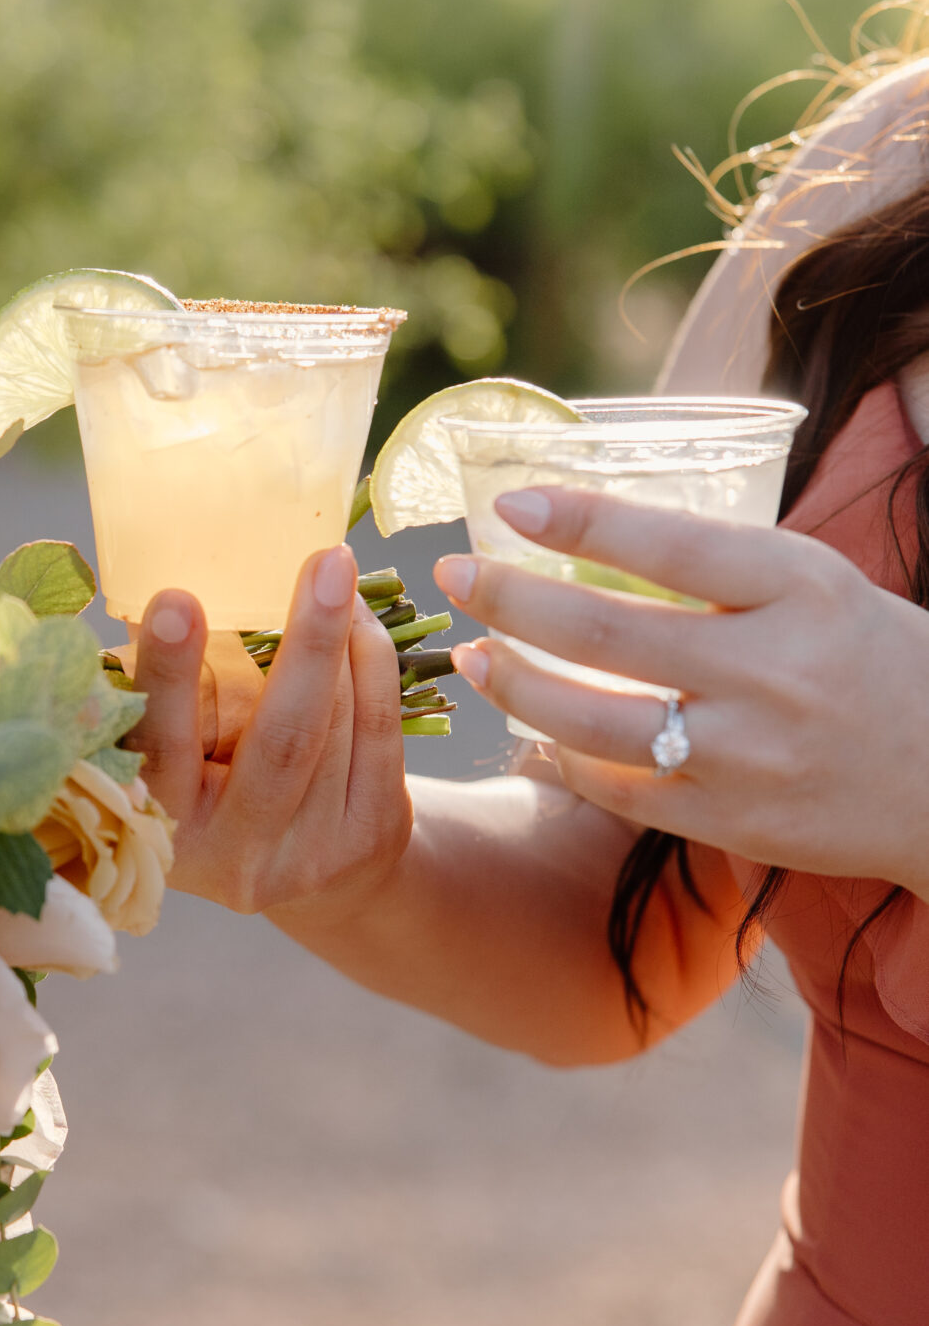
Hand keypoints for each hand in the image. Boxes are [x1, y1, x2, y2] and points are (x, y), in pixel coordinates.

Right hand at [128, 545, 412, 912]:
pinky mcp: (371, 833)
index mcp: (165, 827)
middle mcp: (238, 853)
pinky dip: (373, 661)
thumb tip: (167, 589)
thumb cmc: (214, 792)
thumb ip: (165, 697)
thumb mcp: (175, 761)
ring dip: (344, 637)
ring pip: (339, 722)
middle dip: (308, 643)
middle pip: (282, 740)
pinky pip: (380, 728)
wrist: (309, 883)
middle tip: (323, 563)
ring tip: (334, 575)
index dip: (169, 675)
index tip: (175, 600)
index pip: (161, 746)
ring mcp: (313, 852)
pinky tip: (359, 618)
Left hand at [434, 487, 928, 896]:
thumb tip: (588, 527)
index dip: (578, 522)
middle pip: (607, 635)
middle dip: (511, 601)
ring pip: (593, 721)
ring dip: (516, 687)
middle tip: (454, 575)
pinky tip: (527, 733)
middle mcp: (772, 670)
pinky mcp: (733, 822)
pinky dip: (562, 760)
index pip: (667, 545)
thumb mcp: (818, 585)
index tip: (507, 503)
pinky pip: (618, 790)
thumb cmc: (872, 661)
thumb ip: (721, 565)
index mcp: (799, 589)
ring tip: (475, 656)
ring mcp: (748, 755)